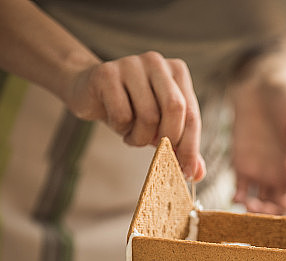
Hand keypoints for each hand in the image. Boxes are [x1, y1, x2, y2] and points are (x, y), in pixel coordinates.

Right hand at [65, 51, 204, 179]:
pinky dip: (121, 129)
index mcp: (177, 71)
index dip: (190, 146)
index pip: (192, 113)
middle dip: (168, 139)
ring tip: (132, 135)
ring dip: (140, 138)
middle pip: (175, 108)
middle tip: (157, 151)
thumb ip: (181, 146)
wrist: (88, 91)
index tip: (187, 172)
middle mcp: (157, 62)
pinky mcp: (106, 73)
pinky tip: (116, 123)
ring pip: (148, 116)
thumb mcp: (160, 125)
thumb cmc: (131, 109)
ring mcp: (131, 64)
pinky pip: (122, 115)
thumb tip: (197, 173)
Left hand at [231, 75, 285, 214]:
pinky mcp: (242, 166)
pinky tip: (236, 196)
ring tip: (246, 204)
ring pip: (260, 205)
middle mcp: (284, 176)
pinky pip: (240, 190)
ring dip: (254, 211)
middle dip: (271, 214)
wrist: (263, 84)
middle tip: (259, 207)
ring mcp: (263, 173)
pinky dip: (237, 199)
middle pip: (281, 209)